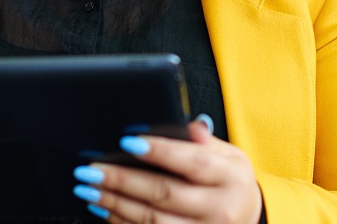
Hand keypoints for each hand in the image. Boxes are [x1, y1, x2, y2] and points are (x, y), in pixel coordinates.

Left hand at [72, 116, 262, 222]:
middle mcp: (218, 208)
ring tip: (88, 189)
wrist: (247, 219)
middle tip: (92, 169)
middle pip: (165, 194)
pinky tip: (103, 208)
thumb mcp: (230, 155)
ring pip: (152, 220)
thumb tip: (183, 124)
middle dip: (123, 180)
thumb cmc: (231, 182)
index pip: (193, 163)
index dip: (160, 152)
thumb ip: (204, 141)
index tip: (128, 141)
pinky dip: (121, 222)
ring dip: (115, 204)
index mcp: (230, 178)